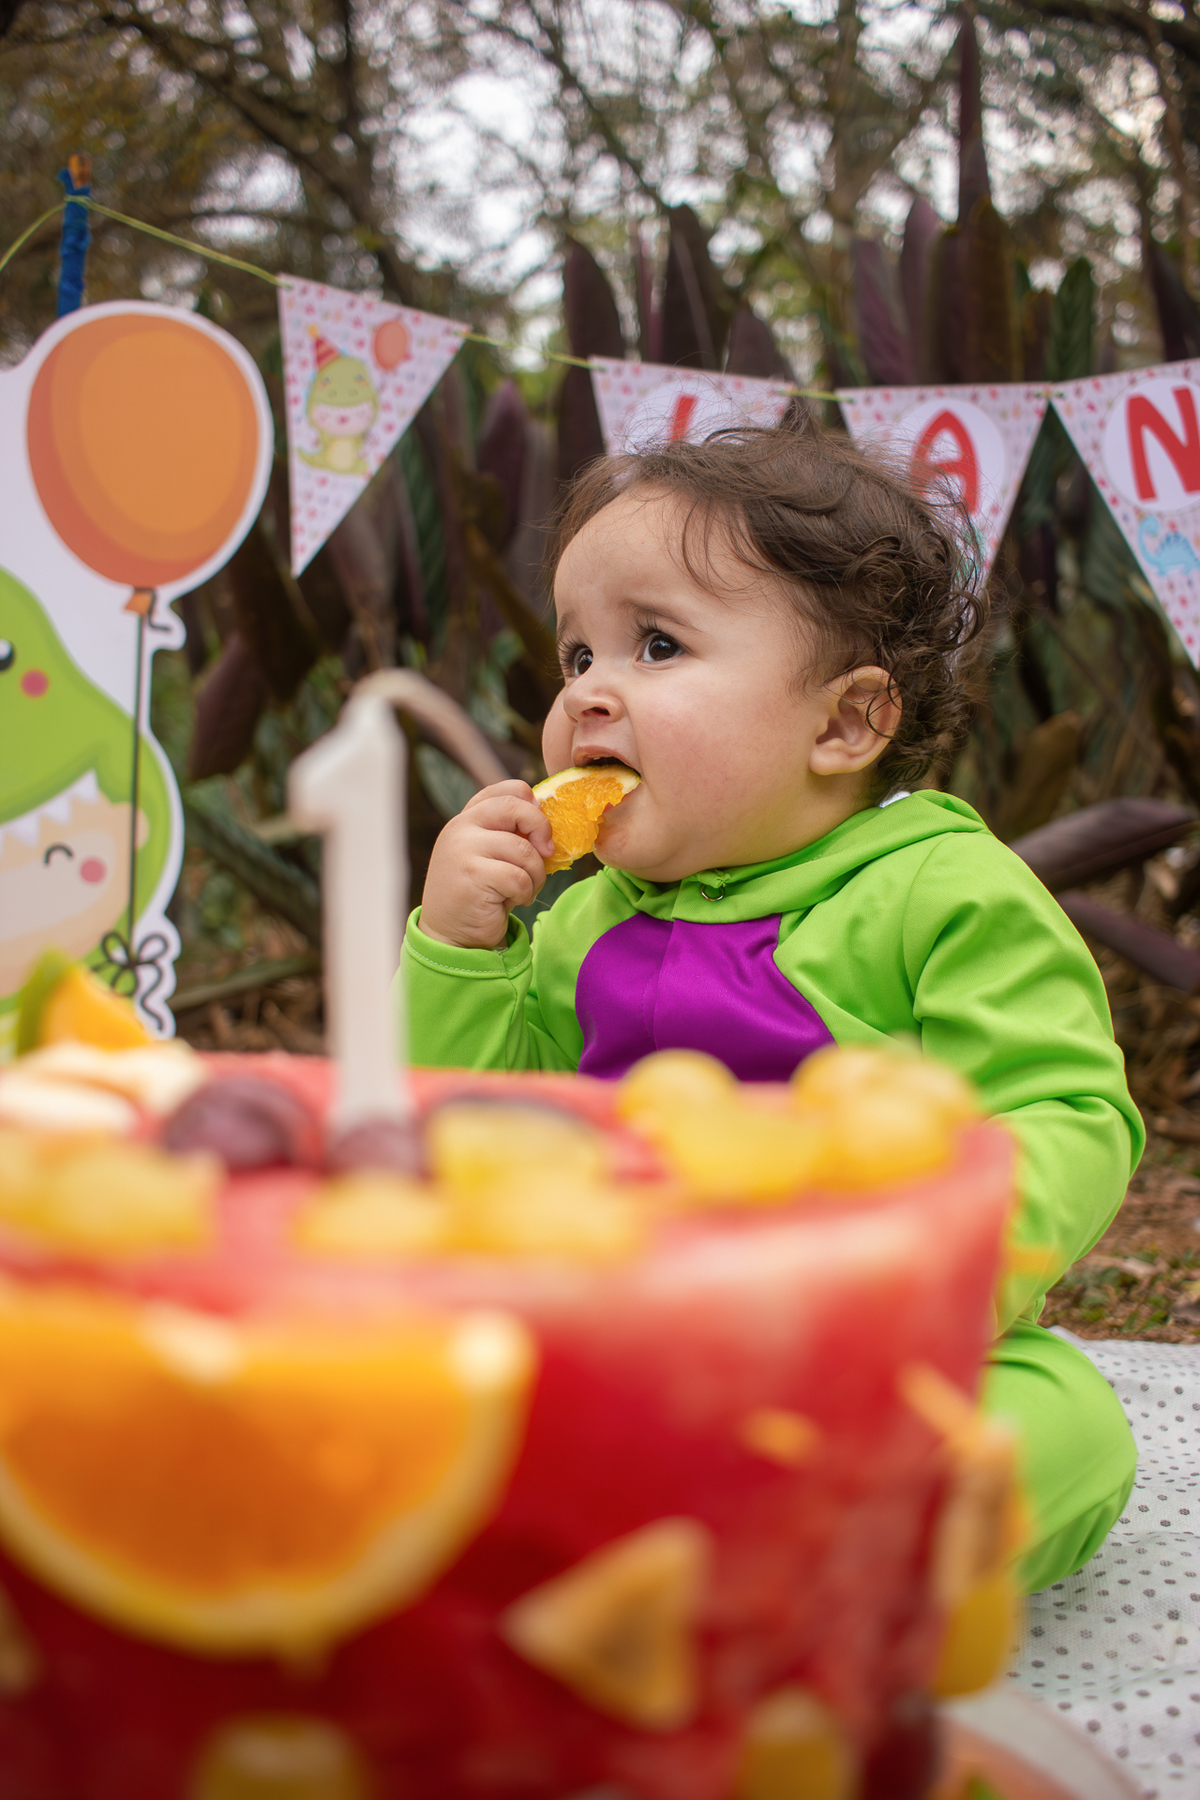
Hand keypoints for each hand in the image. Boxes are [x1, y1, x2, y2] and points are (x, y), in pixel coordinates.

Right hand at [418, 780, 554, 949]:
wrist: (449, 934)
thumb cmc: (480, 893)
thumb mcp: (491, 856)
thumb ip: (509, 835)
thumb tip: (548, 826)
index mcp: (467, 819)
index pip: (505, 790)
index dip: (531, 804)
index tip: (538, 829)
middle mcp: (461, 828)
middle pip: (515, 808)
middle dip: (541, 829)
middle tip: (547, 852)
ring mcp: (464, 850)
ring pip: (523, 850)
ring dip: (535, 874)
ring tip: (525, 889)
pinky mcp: (473, 875)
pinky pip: (519, 878)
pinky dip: (525, 892)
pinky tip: (514, 900)